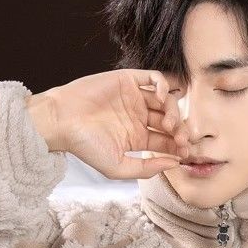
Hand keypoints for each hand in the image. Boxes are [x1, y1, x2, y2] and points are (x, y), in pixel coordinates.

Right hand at [25, 69, 189, 179]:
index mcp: (137, 139)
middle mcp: (138, 118)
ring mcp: (134, 98)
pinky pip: (154, 78)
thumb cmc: (86, 147)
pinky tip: (162, 98)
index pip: (167, 142)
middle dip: (180, 131)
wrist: (62, 121)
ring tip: (169, 123)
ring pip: (166, 101)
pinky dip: (164, 86)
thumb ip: (146, 169)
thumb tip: (175, 165)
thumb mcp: (118, 167)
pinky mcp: (128, 80)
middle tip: (181, 139)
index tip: (185, 153)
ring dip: (174, 111)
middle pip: (170, 121)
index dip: (179, 147)